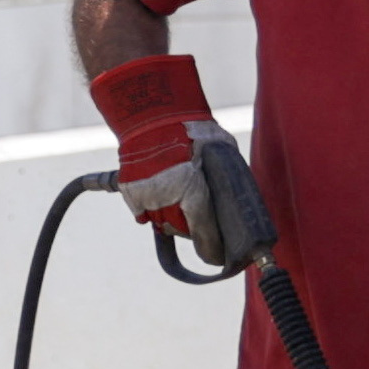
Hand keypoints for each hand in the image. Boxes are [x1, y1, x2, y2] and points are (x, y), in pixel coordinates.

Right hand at [89, 53, 221, 260]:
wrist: (151, 112)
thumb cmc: (191, 128)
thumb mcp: (220, 151)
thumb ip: (226, 178)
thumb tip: (238, 199)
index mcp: (191, 190)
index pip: (204, 233)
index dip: (212, 248)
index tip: (217, 256)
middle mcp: (167, 199)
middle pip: (182, 229)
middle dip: (192, 226)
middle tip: (198, 210)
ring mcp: (145, 197)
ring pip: (162, 222)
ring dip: (172, 215)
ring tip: (177, 191)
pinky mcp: (130, 192)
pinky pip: (144, 213)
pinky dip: (152, 207)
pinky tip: (159, 190)